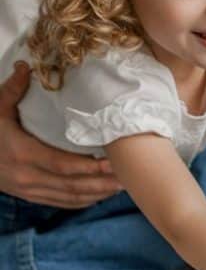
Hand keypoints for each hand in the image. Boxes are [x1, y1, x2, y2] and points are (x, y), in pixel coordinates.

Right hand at [0, 61, 119, 206]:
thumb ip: (12, 90)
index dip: (89, 167)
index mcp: (23, 154)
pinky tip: (101, 195)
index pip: (62, 164)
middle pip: (72, 185)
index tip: (112, 163)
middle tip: (128, 177)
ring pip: (70, 197)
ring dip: (97, 194)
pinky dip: (83, 201)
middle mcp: (29, 177)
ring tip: (122, 186)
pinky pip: (61, 203)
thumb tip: (26, 66)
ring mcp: (30, 190)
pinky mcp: (31, 196)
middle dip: (102, 183)